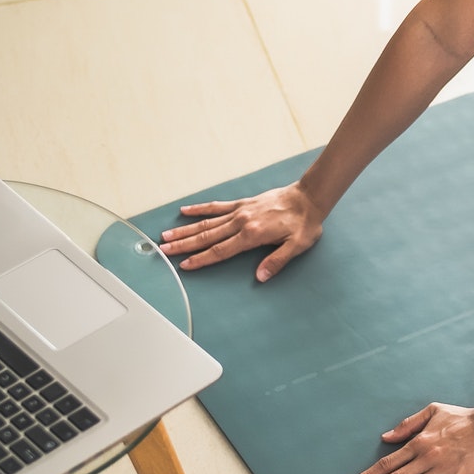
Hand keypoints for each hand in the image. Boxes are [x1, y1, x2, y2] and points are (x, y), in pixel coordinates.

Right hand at [157, 181, 324, 281]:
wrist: (309, 197)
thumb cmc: (305, 223)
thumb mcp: (297, 246)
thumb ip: (277, 261)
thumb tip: (260, 277)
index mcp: (252, 235)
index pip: (221, 250)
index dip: (201, 259)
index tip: (184, 265)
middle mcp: (242, 222)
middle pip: (207, 236)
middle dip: (184, 244)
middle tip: (164, 250)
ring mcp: (240, 211)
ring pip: (207, 222)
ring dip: (186, 229)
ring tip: (167, 235)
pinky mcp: (243, 203)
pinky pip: (217, 206)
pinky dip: (201, 209)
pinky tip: (186, 211)